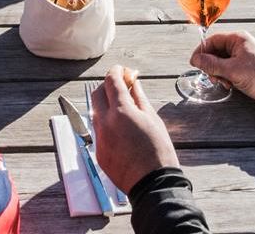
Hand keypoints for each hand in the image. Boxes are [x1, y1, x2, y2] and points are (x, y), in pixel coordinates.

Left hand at [90, 67, 178, 192]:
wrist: (152, 183)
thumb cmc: (158, 150)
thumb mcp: (153, 118)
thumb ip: (139, 97)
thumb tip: (133, 82)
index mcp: (121, 111)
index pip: (111, 81)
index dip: (117, 71)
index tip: (122, 70)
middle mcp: (105, 123)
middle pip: (97, 94)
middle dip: (108, 86)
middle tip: (122, 86)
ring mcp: (99, 138)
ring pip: (96, 112)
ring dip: (106, 105)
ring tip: (123, 107)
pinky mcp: (98, 152)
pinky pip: (99, 130)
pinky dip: (107, 123)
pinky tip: (121, 128)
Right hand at [191, 31, 254, 105]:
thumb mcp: (231, 70)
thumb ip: (211, 64)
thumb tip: (196, 59)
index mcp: (238, 39)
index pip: (213, 40)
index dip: (202, 51)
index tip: (195, 63)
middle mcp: (240, 45)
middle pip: (216, 51)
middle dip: (212, 65)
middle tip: (212, 76)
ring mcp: (243, 55)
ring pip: (221, 61)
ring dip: (219, 72)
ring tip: (224, 82)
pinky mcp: (245, 66)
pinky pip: (229, 68)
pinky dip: (226, 76)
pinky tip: (229, 84)